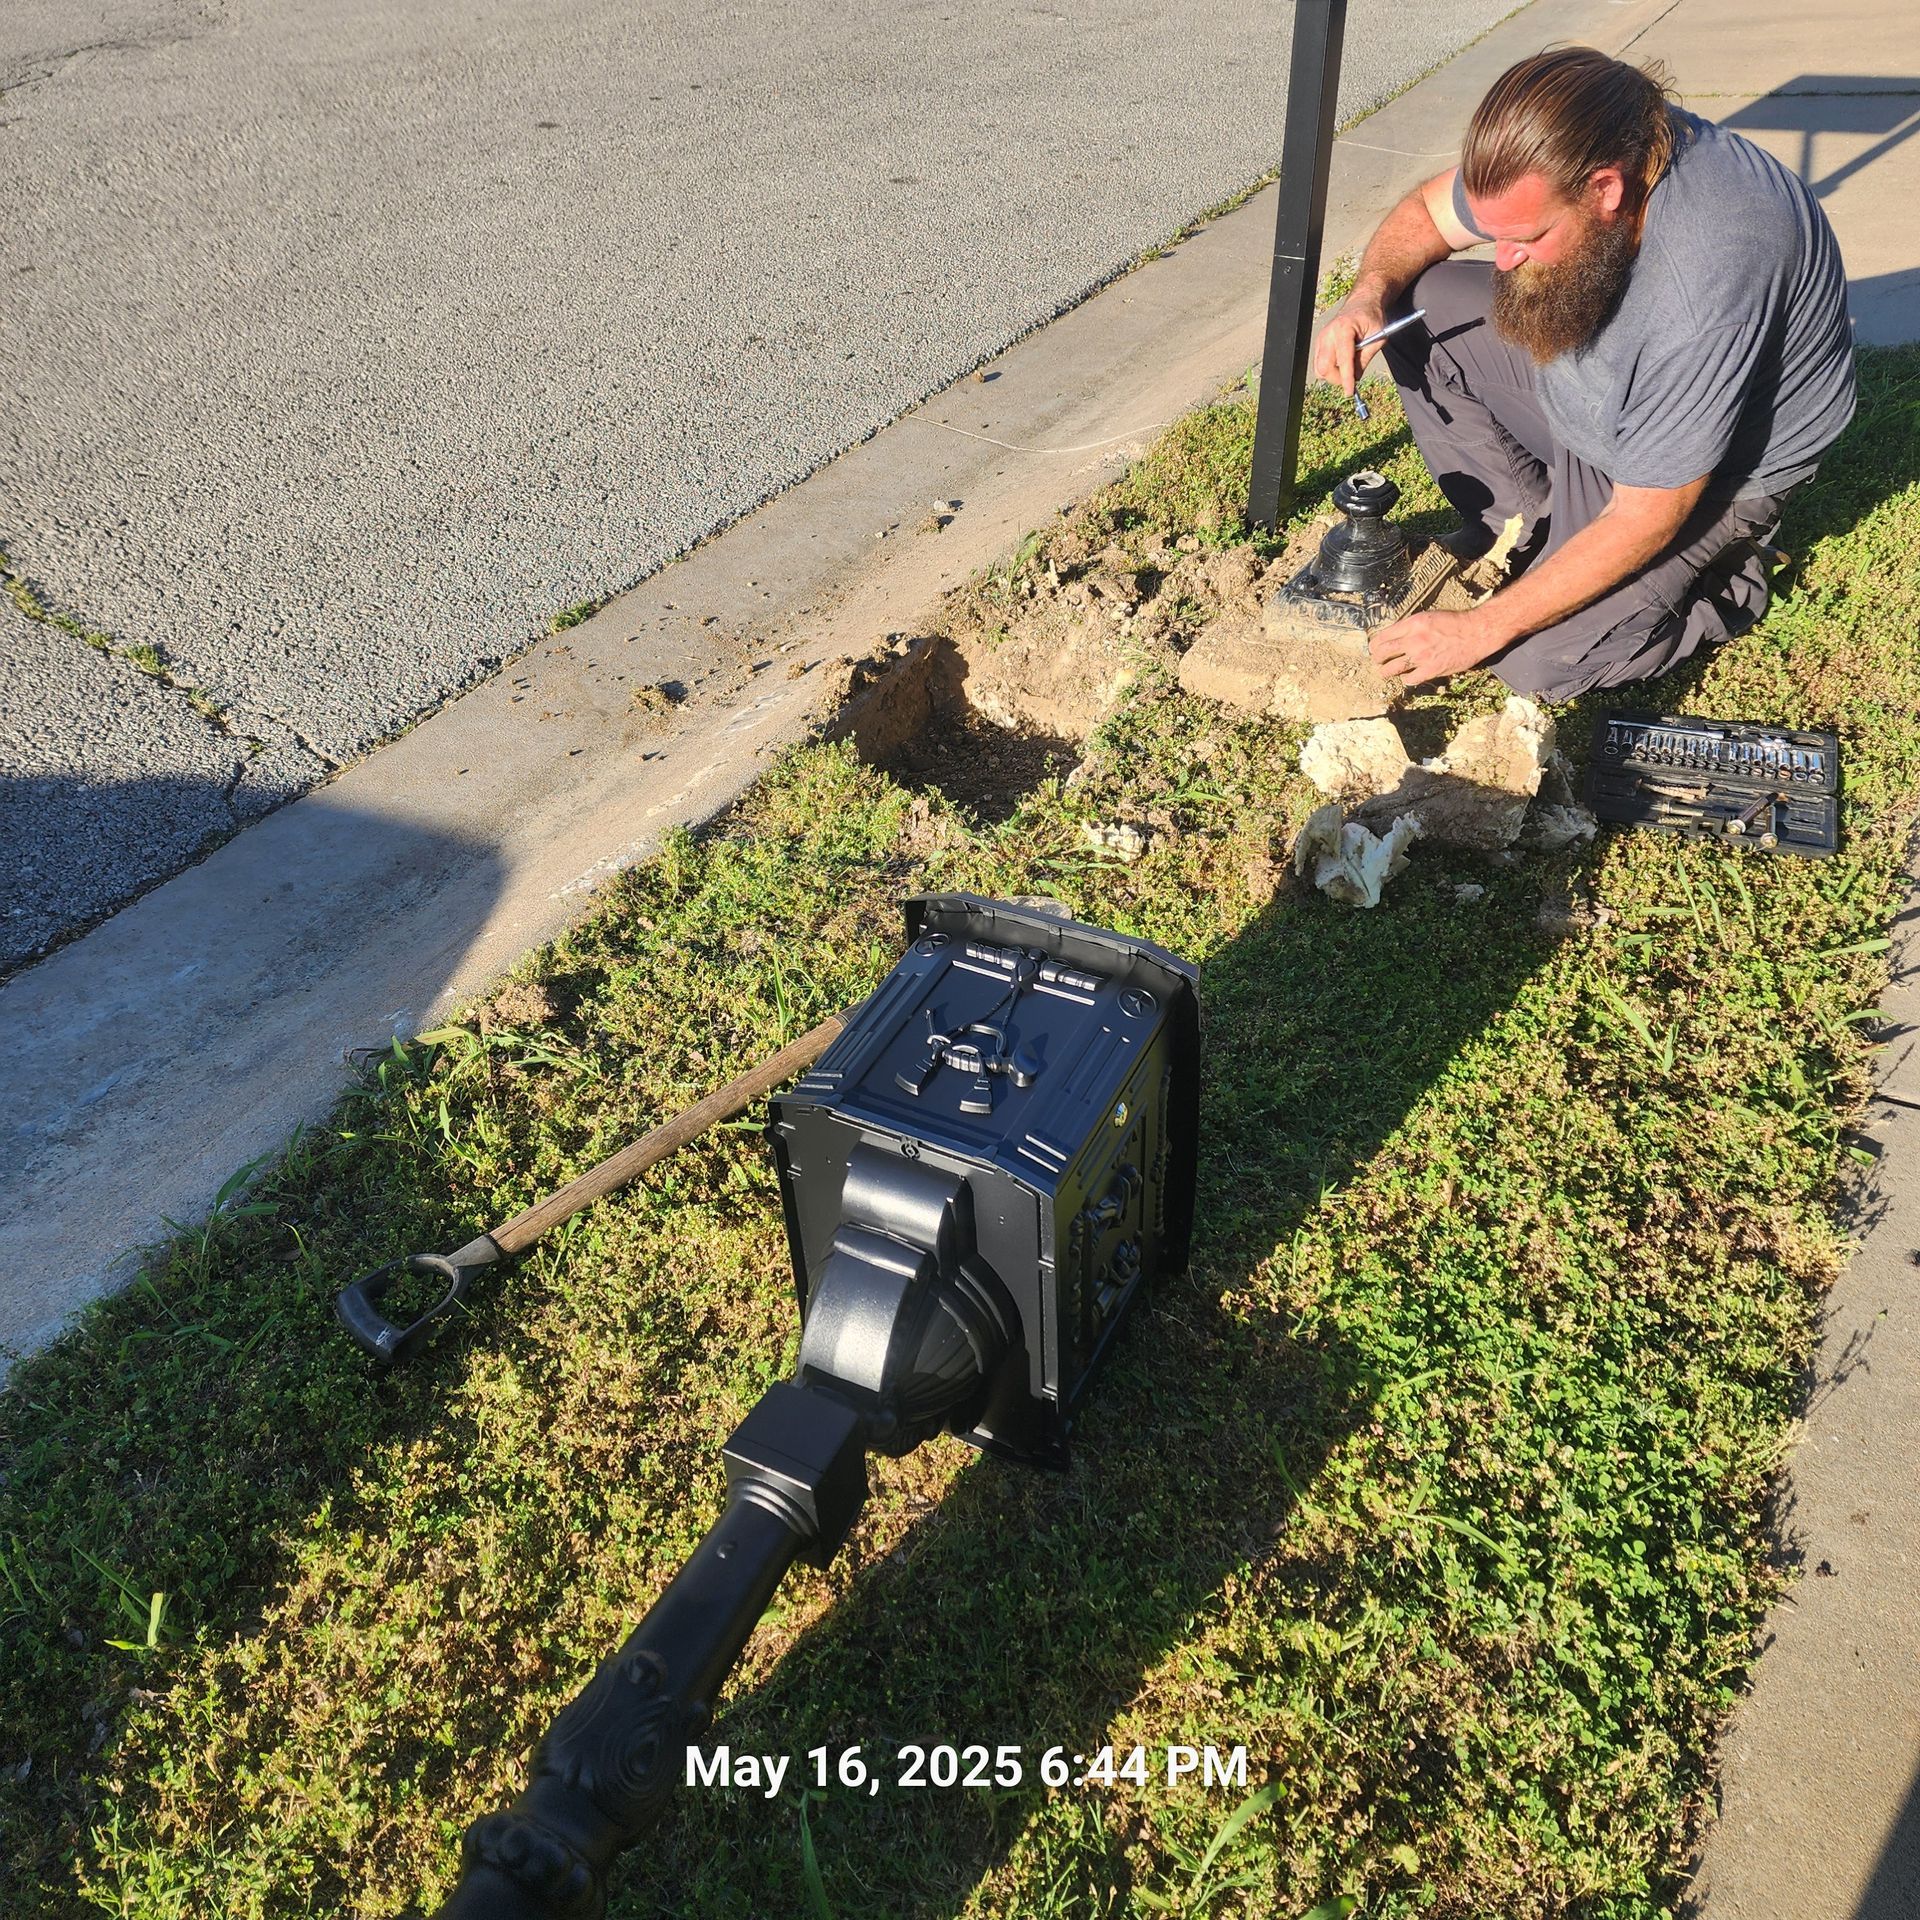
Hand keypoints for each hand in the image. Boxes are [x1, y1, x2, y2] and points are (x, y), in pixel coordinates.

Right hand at [1311, 297, 1387, 396]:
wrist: (1363, 302)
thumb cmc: (1372, 317)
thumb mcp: (1378, 338)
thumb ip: (1365, 359)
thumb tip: (1355, 378)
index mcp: (1344, 329)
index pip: (1343, 360)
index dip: (1346, 379)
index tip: (1350, 392)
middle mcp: (1329, 333)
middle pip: (1325, 368)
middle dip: (1337, 379)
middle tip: (1351, 379)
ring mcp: (1322, 338)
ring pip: (1320, 369)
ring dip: (1333, 375)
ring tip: (1347, 368)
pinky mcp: (1319, 343)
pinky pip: (1319, 364)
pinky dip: (1329, 369)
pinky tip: (1341, 363)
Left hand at [1368, 607, 1502, 686]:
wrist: (1476, 632)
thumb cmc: (1454, 623)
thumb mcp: (1428, 617)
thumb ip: (1410, 627)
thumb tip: (1394, 637)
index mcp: (1412, 624)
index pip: (1382, 636)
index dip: (1375, 645)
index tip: (1374, 648)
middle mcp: (1413, 639)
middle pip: (1382, 653)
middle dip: (1376, 658)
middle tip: (1377, 661)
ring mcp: (1421, 656)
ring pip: (1391, 669)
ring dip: (1385, 671)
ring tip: (1385, 672)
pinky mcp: (1431, 670)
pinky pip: (1409, 679)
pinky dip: (1405, 678)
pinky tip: (1407, 676)